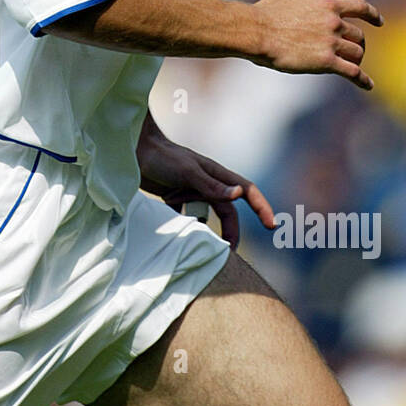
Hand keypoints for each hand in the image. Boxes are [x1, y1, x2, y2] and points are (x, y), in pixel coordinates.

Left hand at [136, 113, 275, 250]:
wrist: (133, 151)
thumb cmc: (163, 158)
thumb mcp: (187, 171)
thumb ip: (211, 185)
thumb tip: (238, 196)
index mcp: (216, 175)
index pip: (247, 191)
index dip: (262, 207)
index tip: (272, 226)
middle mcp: (208, 184)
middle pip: (227, 212)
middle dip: (232, 232)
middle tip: (231, 254)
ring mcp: (192, 191)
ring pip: (207, 216)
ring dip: (208, 231)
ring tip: (205, 250)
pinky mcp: (176, 197)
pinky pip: (187, 216)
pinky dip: (185, 226)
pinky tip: (177, 234)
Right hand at [253, 0, 382, 90]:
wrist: (256, 32)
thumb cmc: (269, 10)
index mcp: (328, 4)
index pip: (360, 7)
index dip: (373, 15)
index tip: (379, 22)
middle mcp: (334, 22)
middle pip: (358, 35)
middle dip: (357, 43)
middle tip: (353, 51)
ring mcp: (331, 42)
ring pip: (357, 53)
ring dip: (357, 59)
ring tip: (353, 66)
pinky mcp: (326, 62)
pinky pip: (352, 72)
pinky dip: (363, 79)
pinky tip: (367, 85)